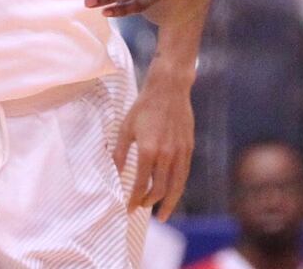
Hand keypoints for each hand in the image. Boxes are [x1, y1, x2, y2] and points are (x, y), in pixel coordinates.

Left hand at [115, 68, 194, 217]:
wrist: (169, 88)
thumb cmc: (144, 107)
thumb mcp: (126, 129)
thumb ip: (120, 154)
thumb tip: (114, 175)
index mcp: (149, 150)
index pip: (141, 184)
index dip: (134, 200)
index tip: (128, 208)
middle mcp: (167, 154)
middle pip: (160, 189)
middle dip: (149, 202)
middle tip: (140, 207)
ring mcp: (180, 151)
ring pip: (177, 186)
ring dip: (169, 202)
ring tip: (162, 214)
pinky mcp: (189, 147)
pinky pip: (185, 173)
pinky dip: (178, 186)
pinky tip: (173, 192)